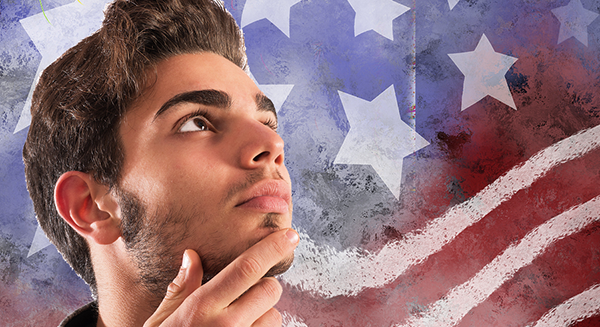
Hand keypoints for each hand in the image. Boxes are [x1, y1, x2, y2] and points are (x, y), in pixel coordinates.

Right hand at [143, 228, 298, 326]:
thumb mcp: (161, 322)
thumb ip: (179, 290)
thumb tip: (192, 256)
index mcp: (201, 308)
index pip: (246, 269)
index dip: (272, 248)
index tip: (291, 236)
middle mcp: (226, 326)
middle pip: (270, 290)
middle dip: (264, 288)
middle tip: (244, 297)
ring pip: (275, 317)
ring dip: (264, 317)